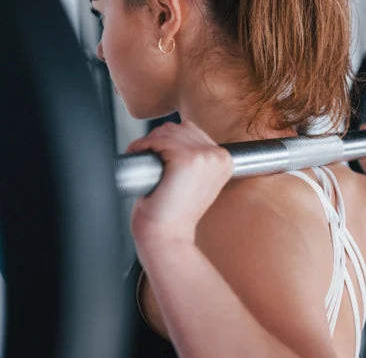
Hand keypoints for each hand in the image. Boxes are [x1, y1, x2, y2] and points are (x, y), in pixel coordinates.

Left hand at [127, 121, 233, 251]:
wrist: (167, 236)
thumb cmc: (175, 212)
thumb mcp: (196, 181)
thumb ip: (196, 157)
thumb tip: (177, 132)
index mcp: (225, 159)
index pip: (191, 131)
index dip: (170, 142)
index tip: (161, 160)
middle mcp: (218, 155)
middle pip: (179, 128)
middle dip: (158, 141)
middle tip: (151, 163)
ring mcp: (203, 156)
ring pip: (167, 132)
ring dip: (149, 143)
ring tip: (146, 161)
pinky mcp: (186, 159)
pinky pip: (157, 140)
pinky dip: (142, 146)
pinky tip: (141, 158)